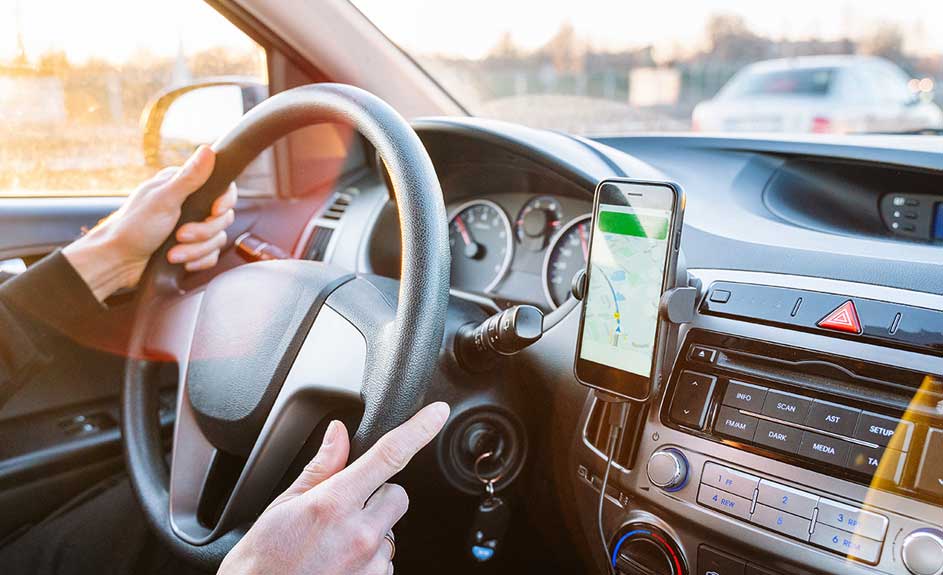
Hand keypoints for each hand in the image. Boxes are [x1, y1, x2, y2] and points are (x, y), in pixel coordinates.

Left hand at [62, 145, 236, 300]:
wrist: (118, 261)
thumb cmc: (134, 227)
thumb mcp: (163, 200)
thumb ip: (189, 177)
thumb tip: (208, 149)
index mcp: (183, 186)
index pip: (223, 188)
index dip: (225, 201)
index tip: (215, 211)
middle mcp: (190, 205)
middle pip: (222, 217)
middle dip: (203, 232)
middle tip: (181, 235)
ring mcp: (192, 227)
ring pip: (217, 239)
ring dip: (196, 250)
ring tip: (174, 254)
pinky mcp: (192, 248)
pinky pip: (211, 256)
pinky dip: (197, 261)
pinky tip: (181, 262)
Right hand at [218, 402, 450, 574]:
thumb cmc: (264, 559)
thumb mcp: (284, 504)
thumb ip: (321, 467)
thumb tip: (338, 433)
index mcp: (334, 504)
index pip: (388, 456)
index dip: (418, 430)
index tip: (436, 414)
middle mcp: (359, 534)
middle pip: (397, 494)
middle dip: (377, 495)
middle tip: (344, 509)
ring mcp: (371, 564)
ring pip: (391, 529)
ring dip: (371, 530)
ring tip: (334, 542)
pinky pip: (385, 559)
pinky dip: (368, 557)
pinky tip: (338, 561)